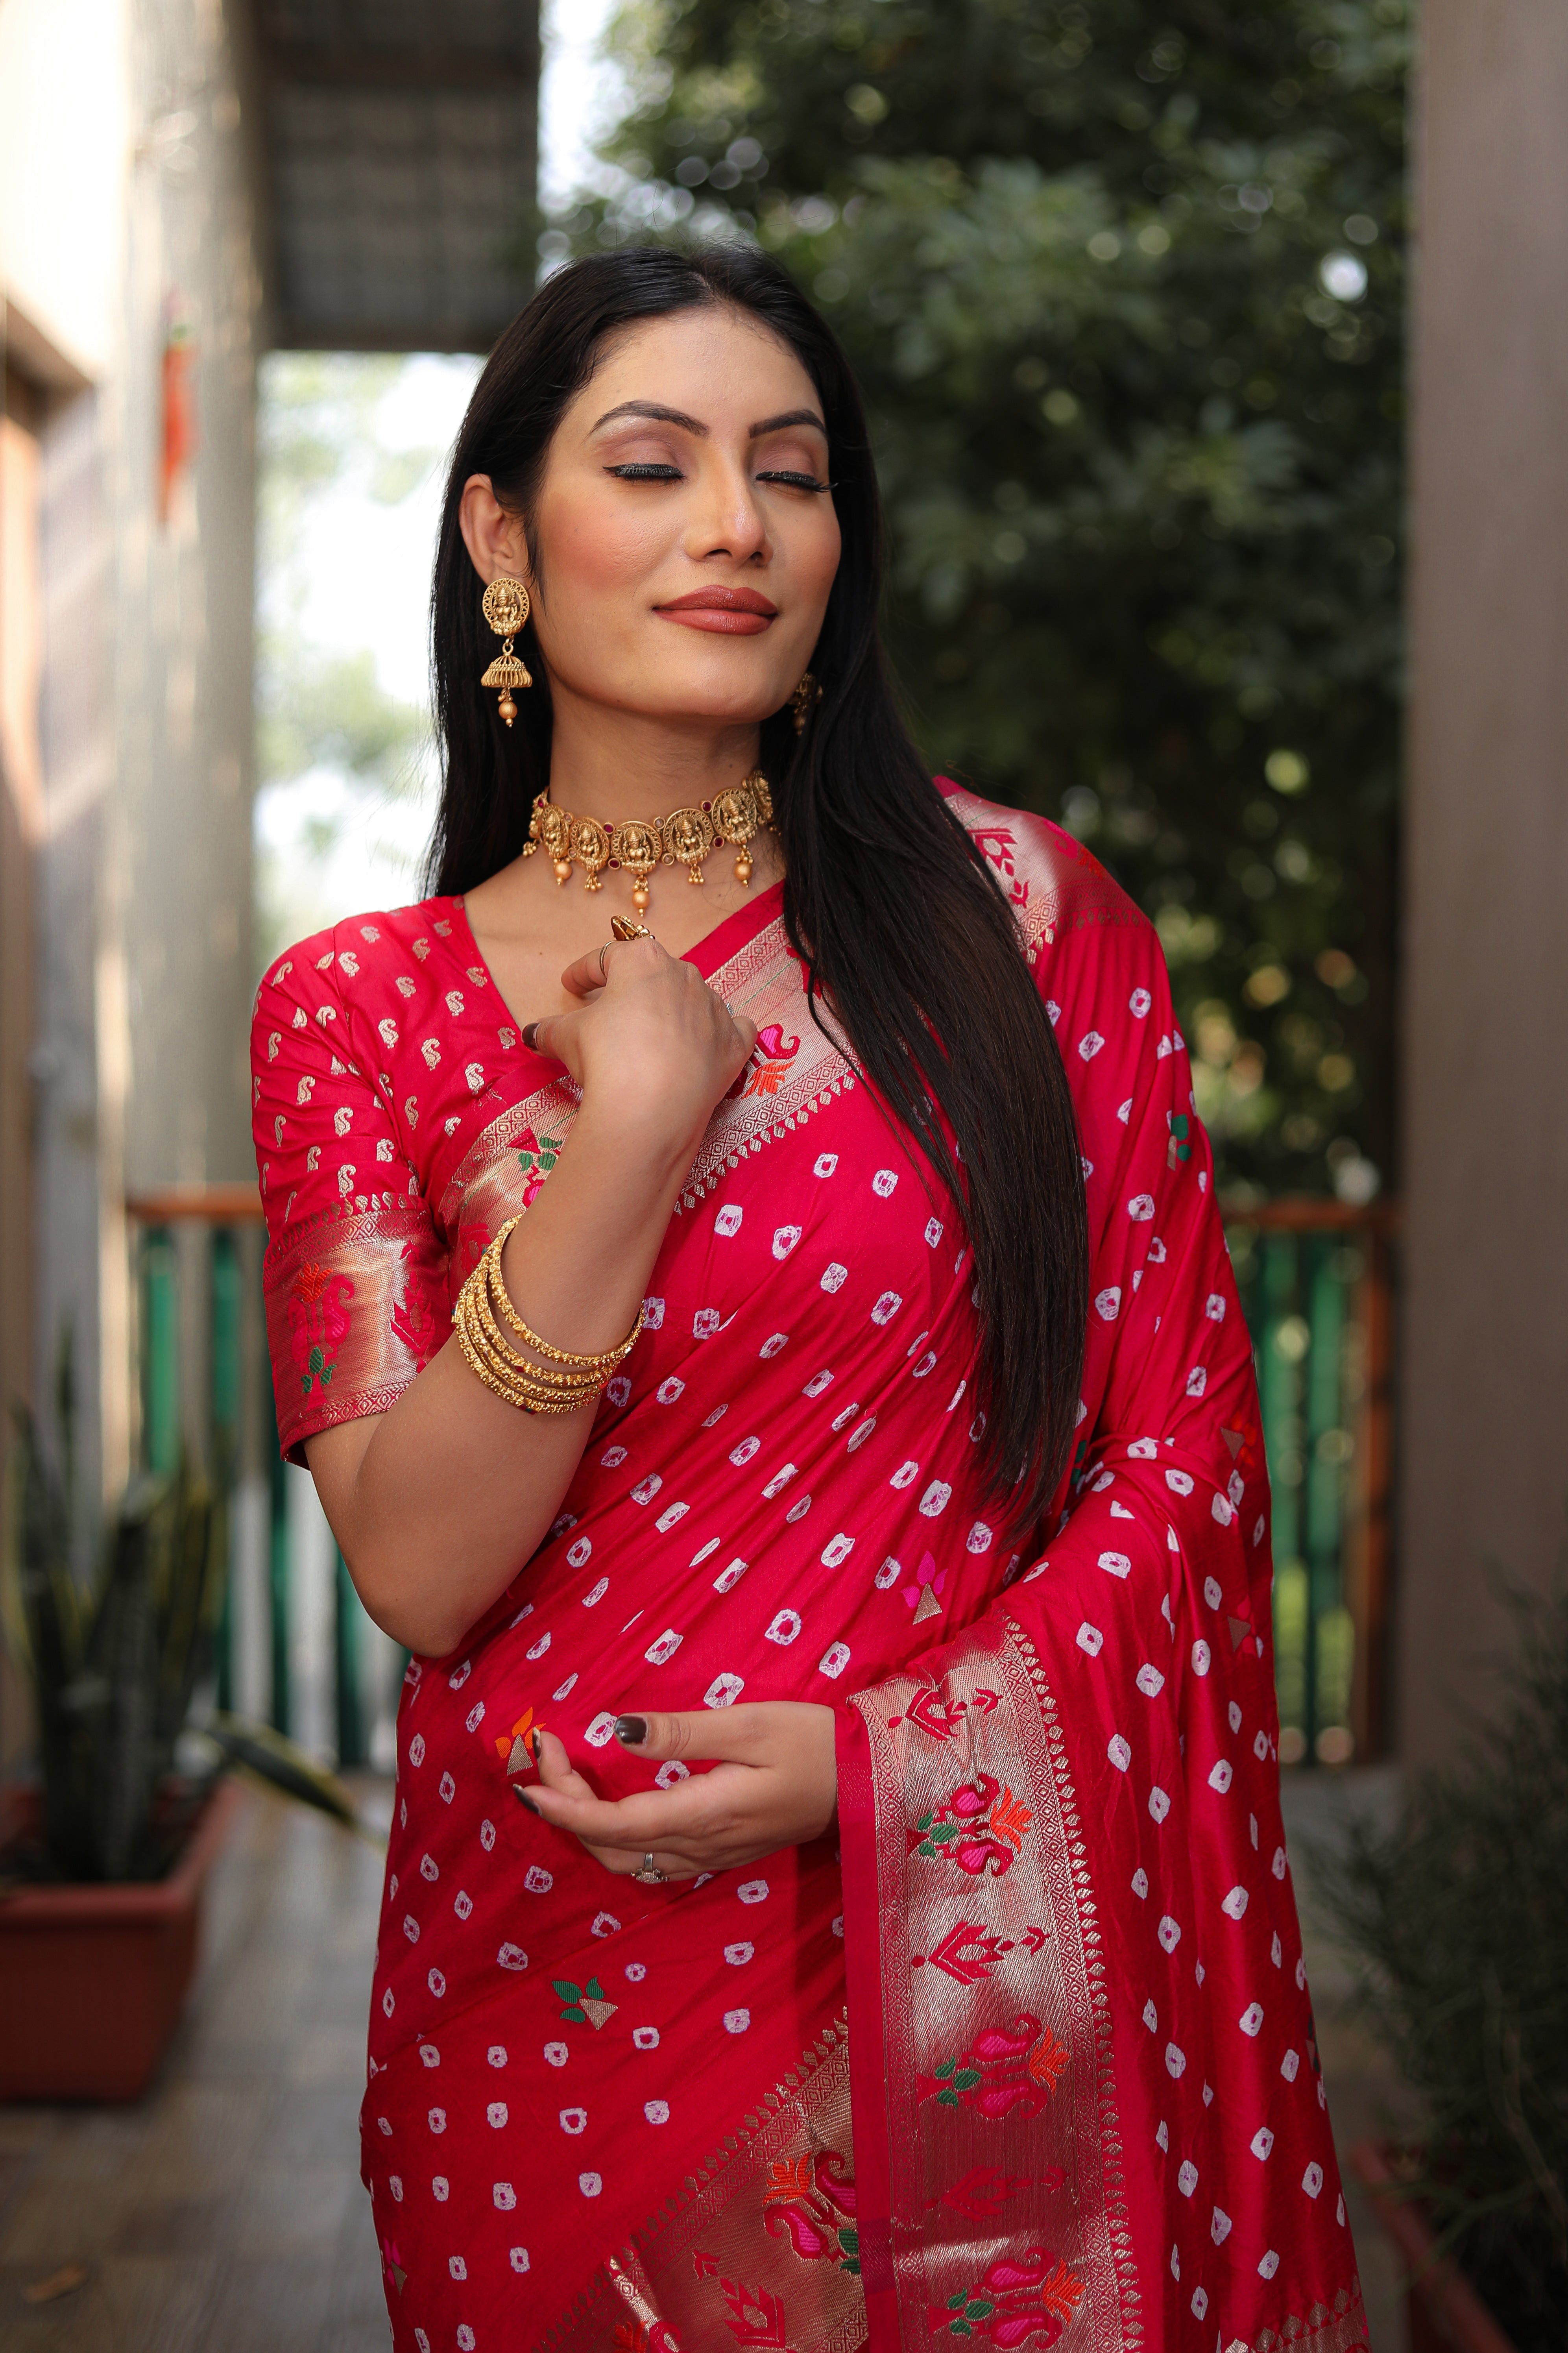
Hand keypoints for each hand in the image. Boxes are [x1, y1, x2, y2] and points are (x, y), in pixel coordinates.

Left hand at [520, 1702, 837, 1880]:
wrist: (867, 1783)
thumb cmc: (813, 1743)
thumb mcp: (749, 1724)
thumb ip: (682, 1732)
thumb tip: (617, 1732)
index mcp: (704, 1815)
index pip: (613, 1824)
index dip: (564, 1805)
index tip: (529, 1777)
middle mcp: (700, 1847)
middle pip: (611, 1845)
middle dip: (566, 1806)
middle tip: (548, 1753)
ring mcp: (710, 1857)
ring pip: (627, 1860)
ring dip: (586, 1826)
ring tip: (566, 1779)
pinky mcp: (719, 1853)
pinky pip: (651, 1860)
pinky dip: (615, 1837)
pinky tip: (609, 1806)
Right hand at [525, 937, 755, 1153]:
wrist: (650, 1107)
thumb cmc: (606, 1057)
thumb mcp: (568, 1038)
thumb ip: (552, 1030)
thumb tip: (534, 1034)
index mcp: (642, 961)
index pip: (606, 958)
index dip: (584, 972)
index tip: (571, 985)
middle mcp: (684, 975)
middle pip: (654, 974)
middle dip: (633, 990)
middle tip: (612, 1010)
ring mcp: (714, 1009)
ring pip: (694, 998)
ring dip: (675, 1010)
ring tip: (654, 1034)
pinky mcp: (733, 1044)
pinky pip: (735, 1028)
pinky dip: (722, 1032)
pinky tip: (711, 1040)